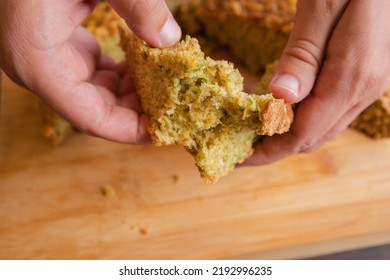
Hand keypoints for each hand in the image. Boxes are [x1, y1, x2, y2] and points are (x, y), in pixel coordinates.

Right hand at [0, 0, 180, 142]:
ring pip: (96, 90)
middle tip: (175, 106)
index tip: (164, 131)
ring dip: (132, 90)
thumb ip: (137, 5)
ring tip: (167, 86)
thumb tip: (171, 39)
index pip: (92, 118)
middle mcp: (39, 67)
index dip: (131, 130)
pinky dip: (121, 71)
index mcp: (39, 63)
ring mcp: (46, 55)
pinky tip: (145, 63)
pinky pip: (93, 70)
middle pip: (97, 107)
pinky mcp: (57, 41)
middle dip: (137, 110)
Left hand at [246, 0, 389, 164]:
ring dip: (284, 132)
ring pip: (320, 127)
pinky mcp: (361, 76)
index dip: (269, 151)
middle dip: (273, 147)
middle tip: (239, 142)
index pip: (304, 133)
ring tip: (251, 127)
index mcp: (352, 77)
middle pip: (312, 137)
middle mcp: (363, 89)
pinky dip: (299, 116)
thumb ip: (303, 56)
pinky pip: (327, 110)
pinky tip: (277, 106)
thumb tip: (280, 97)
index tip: (240, 157)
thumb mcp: (322, 9)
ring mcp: (366, 85)